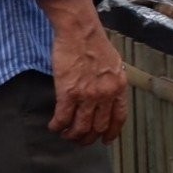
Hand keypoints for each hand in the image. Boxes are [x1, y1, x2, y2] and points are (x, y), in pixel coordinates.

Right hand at [44, 0, 128, 144]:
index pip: (119, 117)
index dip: (112, 132)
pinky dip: (57, 126)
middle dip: (88, 137)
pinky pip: (63, 118)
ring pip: (80, 127)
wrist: (80, 31)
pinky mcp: (68, 93)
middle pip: (98, 127)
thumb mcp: (114, 65)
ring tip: (65, 134)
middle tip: (79, 139)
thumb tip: (108, 97)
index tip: (105, 141)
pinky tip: (53, 126)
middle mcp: (106, 94)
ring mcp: (87, 95)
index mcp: (119, 87)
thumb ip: (112, 83)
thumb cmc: (95, 43)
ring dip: (71, 135)